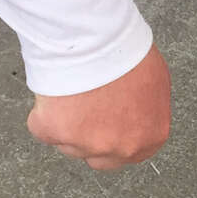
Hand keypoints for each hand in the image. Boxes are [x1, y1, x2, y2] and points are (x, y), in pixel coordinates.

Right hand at [26, 43, 171, 168]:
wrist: (96, 38)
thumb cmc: (126, 53)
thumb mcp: (154, 84)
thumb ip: (145, 112)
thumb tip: (137, 115)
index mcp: (149, 138)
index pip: (128, 154)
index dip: (112, 137)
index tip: (104, 124)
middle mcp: (120, 148)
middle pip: (98, 158)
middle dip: (89, 139)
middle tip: (85, 110)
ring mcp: (87, 144)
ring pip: (68, 145)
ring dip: (66, 124)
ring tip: (72, 93)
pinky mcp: (56, 132)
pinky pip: (41, 130)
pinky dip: (42, 112)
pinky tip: (54, 93)